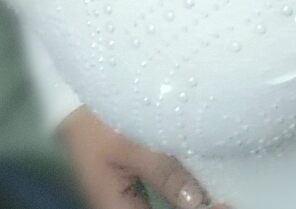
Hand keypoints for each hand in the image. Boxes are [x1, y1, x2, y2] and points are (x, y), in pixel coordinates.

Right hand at [58, 106, 230, 208]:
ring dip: (189, 204)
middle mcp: (120, 208)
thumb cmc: (98, 118)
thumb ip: (164, 172)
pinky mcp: (133, 183)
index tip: (221, 206)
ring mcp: (126, 198)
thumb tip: (197, 202)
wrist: (70, 98)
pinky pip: (159, 198)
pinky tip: (201, 187)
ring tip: (219, 197)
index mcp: (115, 208)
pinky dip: (181, 194)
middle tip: (225, 202)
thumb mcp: (132, 142)